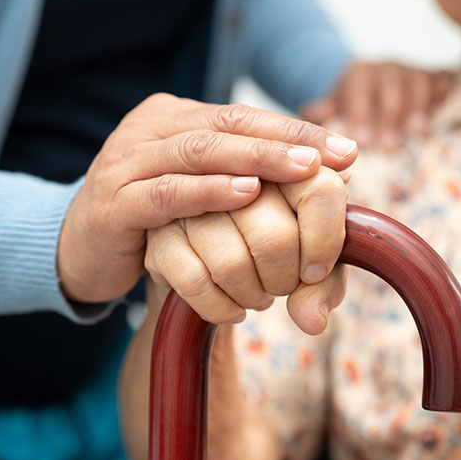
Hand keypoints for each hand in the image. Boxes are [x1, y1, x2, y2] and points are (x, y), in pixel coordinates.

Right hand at [57, 93, 357, 303]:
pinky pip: (167, 193)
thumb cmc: (149, 223)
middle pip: (224, 126)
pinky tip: (247, 193)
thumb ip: (241, 177)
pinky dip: (209, 192)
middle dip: (285, 140)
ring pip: (198, 152)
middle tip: (333, 155)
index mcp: (171, 118)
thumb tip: (320, 177)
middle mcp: (147, 130)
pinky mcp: (114, 203)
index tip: (345, 149)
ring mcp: (125, 163)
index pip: (240, 115)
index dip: (294, 129)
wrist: (75, 252)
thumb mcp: (196, 192)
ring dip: (255, 159)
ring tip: (303, 168)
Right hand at [143, 167, 348, 333]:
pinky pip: (193, 280)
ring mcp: (172, 180)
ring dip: (252, 292)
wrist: (165, 243)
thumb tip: (313, 320)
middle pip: (275, 236)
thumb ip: (321, 281)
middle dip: (284, 274)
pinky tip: (232, 309)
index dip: (325, 236)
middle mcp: (217, 150)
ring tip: (258, 294)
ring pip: (231, 262)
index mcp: (265, 139)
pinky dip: (221, 306)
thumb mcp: (295, 251)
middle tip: (282, 284)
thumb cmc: (245, 241)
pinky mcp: (135, 214)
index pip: (318, 186)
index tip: (317, 270)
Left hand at [301, 61, 452, 149]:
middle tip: (389, 146)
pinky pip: (441, 77)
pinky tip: (448, 99)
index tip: (363, 141)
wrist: (364, 85)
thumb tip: (316, 112)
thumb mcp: (326, 108)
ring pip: (417, 81)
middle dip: (390, 116)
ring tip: (418, 133)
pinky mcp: (430, 76)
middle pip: (391, 86)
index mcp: (357, 74)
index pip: (359, 90)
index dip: (362, 114)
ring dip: (419, 106)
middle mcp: (384, 68)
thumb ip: (318, 112)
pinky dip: (445, 87)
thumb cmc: (344, 107)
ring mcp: (409, 70)